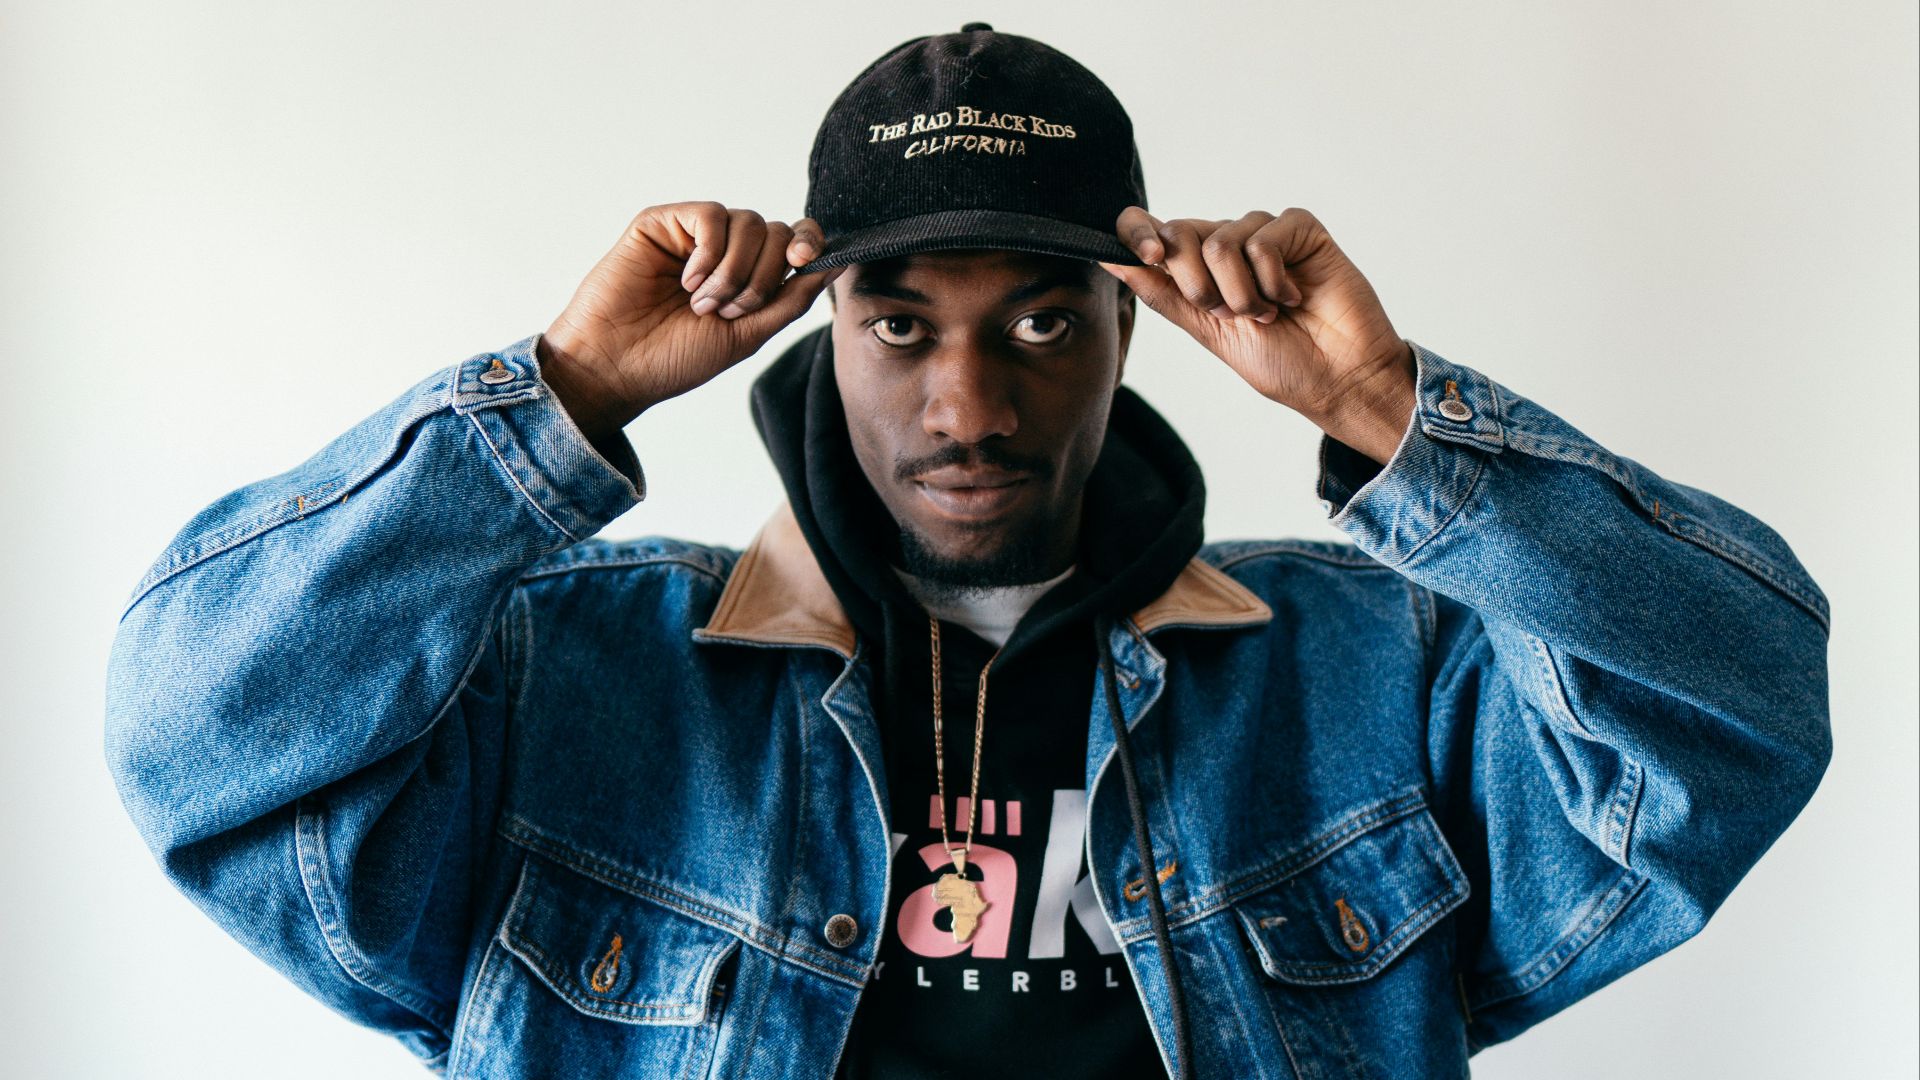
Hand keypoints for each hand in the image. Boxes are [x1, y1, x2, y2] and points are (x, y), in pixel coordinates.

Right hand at [538, 201, 843, 443]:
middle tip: (729, 310)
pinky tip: (689, 281)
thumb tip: (837, 265)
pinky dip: (709, 253)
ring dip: (734, 271)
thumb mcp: (748, 335)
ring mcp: (692, 236)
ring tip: (702, 303)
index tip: (804, 263)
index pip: (793, 240)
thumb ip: (792, 299)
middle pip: (776, 232)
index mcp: (747, 277)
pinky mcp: (662, 223)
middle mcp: (723, 251)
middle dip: (763, 277)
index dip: (808, 243)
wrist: (616, 367)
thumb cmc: (674, 359)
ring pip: (749, 222)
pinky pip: (710, 215)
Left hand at [1099, 207, 1416, 464]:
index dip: (1137, 231)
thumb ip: (1164, 293)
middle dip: (1198, 285)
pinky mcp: (1300, 229)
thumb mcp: (1208, 330)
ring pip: (1222, 240)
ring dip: (1242, 293)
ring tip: (1270, 312)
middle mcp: (1229, 244)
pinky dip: (1273, 279)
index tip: (1145, 256)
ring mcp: (1264, 234)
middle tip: (1233, 314)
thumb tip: (1111, 262)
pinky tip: (1294, 296)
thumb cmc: (1282, 361)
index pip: (1153, 229)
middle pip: (1181, 233)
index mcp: (1200, 269)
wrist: (1338, 379)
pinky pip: (1264, 238)